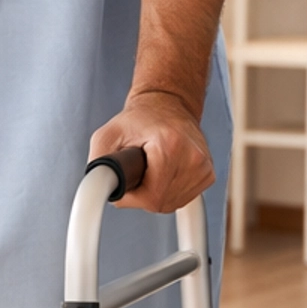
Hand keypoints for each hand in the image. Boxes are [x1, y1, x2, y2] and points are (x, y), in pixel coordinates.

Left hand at [88, 89, 214, 213]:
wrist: (166, 104)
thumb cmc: (139, 119)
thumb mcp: (107, 136)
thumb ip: (98, 166)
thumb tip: (103, 192)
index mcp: (170, 145)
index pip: (151, 197)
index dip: (133, 196)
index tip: (127, 181)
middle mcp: (193, 157)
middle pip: (161, 202)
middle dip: (143, 193)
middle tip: (137, 170)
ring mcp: (203, 166)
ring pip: (171, 203)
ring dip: (155, 193)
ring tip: (151, 168)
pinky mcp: (208, 173)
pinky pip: (183, 199)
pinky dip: (168, 191)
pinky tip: (164, 173)